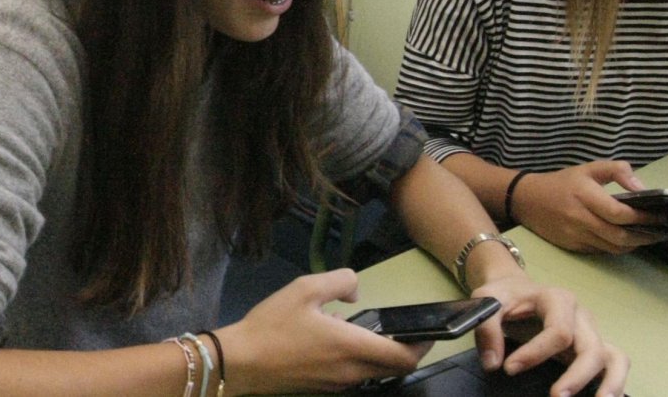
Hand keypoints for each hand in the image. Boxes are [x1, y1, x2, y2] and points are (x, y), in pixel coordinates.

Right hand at [216, 269, 430, 394]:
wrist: (238, 362)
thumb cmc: (272, 325)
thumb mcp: (306, 288)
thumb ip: (341, 280)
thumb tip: (355, 291)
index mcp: (351, 347)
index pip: (403, 358)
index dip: (422, 347)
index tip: (429, 332)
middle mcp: (350, 371)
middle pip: (394, 369)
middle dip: (407, 352)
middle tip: (408, 331)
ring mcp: (336, 384)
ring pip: (373, 372)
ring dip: (382, 355)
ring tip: (372, 330)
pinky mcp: (322, 388)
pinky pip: (353, 375)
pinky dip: (360, 360)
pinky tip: (341, 339)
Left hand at [471, 273, 628, 396]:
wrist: (517, 289)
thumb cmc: (506, 296)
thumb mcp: (488, 300)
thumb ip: (487, 328)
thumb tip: (493, 363)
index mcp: (557, 299)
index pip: (558, 330)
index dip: (536, 352)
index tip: (509, 369)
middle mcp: (580, 315)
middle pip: (591, 347)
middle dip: (577, 376)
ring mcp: (590, 332)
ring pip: (614, 356)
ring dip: (610, 382)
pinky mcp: (593, 346)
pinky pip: (616, 362)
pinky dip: (615, 381)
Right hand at [512, 160, 662, 253]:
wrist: (527, 200)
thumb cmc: (563, 182)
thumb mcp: (589, 168)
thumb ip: (617, 171)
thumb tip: (641, 187)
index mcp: (585, 195)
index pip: (619, 213)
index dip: (642, 217)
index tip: (659, 215)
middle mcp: (579, 218)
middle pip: (618, 236)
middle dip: (643, 236)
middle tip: (659, 231)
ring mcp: (575, 236)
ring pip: (612, 248)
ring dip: (632, 245)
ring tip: (646, 236)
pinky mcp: (572, 247)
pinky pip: (600, 251)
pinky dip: (616, 247)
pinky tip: (625, 240)